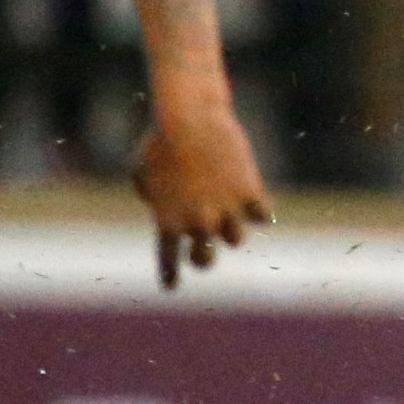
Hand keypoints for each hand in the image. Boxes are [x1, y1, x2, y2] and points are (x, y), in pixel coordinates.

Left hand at [134, 94, 274, 288]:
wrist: (189, 118)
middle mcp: (197, 222)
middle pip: (204, 259)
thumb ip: (152, 194)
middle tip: (205, 247)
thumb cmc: (159, 138)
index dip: (170, 275)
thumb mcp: (141, 170)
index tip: (170, 285)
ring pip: (236, 240)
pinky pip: (262, 214)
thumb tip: (165, 203)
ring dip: (232, 230)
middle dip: (204, 257)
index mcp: (167, 220)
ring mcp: (225, 209)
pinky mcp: (248, 191)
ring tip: (232, 217)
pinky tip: (257, 202)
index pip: (168, 260)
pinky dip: (260, 210)